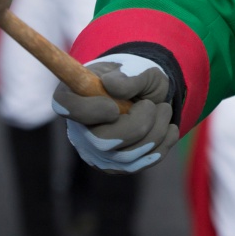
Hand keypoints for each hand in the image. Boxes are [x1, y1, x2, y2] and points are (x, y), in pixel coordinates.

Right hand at [52, 54, 178, 172]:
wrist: (150, 96)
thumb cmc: (137, 79)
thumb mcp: (139, 69)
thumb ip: (129, 76)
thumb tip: (111, 86)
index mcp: (75, 95)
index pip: (66, 107)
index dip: (90, 110)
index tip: (114, 106)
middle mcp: (79, 128)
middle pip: (102, 141)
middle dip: (138, 123)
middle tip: (151, 104)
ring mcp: (96, 151)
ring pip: (126, 156)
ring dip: (156, 130)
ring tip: (163, 109)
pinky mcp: (116, 166)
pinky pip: (140, 164)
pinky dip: (162, 145)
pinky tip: (168, 127)